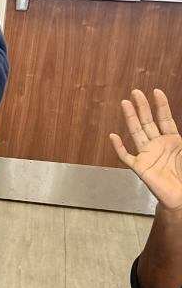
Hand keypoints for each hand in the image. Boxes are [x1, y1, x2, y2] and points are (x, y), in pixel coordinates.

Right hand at [110, 89, 181, 210]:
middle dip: (142, 106)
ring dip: (131, 118)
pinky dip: (119, 147)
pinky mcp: (139, 167)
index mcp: (172, 140)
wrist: (180, 195)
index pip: (165, 118)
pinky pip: (126, 155)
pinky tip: (113, 136)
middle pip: (148, 122)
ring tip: (125, 103)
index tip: (156, 91)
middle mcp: (157, 144)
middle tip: (136, 92)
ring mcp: (147, 155)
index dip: (161, 105)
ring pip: (136, 133)